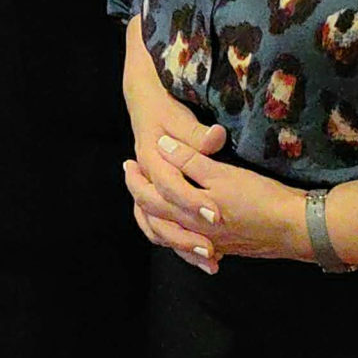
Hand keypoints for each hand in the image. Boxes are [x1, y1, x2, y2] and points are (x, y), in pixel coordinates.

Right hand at [120, 24, 229, 269]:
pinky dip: (176, 241)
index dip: (193, 203)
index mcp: (150, 157)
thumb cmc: (161, 106)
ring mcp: (150, 186)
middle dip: (186, 236)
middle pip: (160, 215)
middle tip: (213, 249)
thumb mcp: (179, 116)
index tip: (216, 216)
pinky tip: (201, 255)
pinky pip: (159, 225)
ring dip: (181, 245)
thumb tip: (215, 137)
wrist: (142, 97)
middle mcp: (148, 176)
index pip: (170, 187)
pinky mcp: (157, 192)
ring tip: (209, 261)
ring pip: (157, 225)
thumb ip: (196, 133)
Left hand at [141, 137, 317, 267]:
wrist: (297, 228)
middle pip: (156, 219)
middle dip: (140, 199)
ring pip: (171, 237)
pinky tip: (182, 234)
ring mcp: (210, 243)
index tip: (128, 164)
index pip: (153, 196)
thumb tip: (163, 146)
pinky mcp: (226, 247)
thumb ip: (191, 160)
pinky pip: (192, 247)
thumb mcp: (223, 173)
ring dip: (155, 222)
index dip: (138, 179)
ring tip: (147, 206)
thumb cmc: (261, 198)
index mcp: (190, 211)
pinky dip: (180, 240)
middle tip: (131, 179)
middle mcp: (195, 231)